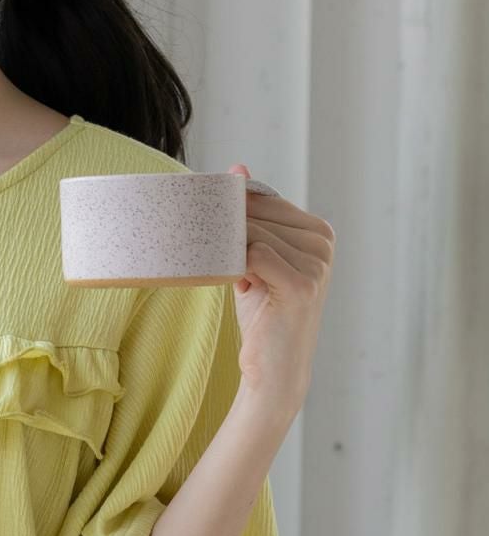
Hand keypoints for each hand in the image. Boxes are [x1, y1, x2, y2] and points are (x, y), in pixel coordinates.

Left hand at [228, 163, 334, 419]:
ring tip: (235, 281)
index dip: (234, 216)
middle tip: (217, 261)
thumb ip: (252, 219)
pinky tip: (241, 288)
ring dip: (229, 255)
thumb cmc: (263, 314)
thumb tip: (238, 167)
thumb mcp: (256, 260)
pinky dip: (236, 269)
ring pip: (252, 236)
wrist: (274, 368)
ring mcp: (317, 263)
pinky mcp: (302, 285)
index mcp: (317, 231)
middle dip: (228, 234)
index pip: (265, 202)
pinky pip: (253, 257)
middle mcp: (323, 243)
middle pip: (257, 216)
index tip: (213, 229)